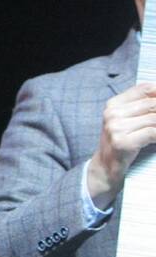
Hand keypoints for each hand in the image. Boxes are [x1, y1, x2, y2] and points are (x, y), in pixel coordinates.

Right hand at [88, 82, 155, 207]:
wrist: (105, 167)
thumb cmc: (121, 142)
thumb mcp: (125, 121)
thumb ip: (141, 107)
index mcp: (113, 104)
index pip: (144, 89)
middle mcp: (112, 114)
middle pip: (152, 104)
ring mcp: (116, 128)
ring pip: (154, 119)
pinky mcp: (123, 142)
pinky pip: (153, 134)